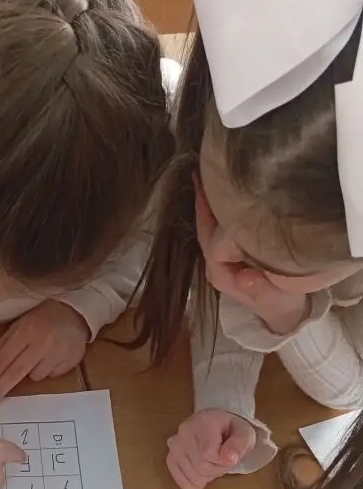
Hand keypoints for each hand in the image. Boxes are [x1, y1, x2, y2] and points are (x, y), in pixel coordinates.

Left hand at [0, 300, 88, 408]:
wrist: (76, 312)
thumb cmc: (42, 319)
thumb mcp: (20, 325)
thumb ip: (4, 345)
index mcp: (26, 331)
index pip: (4, 358)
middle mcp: (42, 343)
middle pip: (16, 372)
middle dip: (0, 389)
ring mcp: (58, 353)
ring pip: (35, 377)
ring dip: (32, 372)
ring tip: (38, 357)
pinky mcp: (71, 360)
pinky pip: (52, 376)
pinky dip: (48, 371)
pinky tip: (52, 358)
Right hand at [166, 409, 256, 488]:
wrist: (216, 426)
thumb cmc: (231, 430)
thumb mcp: (244, 433)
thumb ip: (239, 444)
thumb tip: (229, 459)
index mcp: (203, 422)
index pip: (208, 453)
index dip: (223, 461)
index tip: (230, 456)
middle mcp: (183, 432)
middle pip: (201, 467)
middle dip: (218, 470)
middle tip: (223, 461)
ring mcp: (174, 447)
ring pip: (193, 476)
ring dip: (208, 477)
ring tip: (212, 464)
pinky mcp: (170, 459)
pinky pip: (183, 482)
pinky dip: (195, 483)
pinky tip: (202, 473)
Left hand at [195, 183, 309, 334]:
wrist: (286, 313)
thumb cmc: (281, 303)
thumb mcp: (275, 298)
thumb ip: (259, 289)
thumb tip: (245, 277)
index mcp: (222, 274)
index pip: (210, 243)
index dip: (206, 218)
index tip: (206, 191)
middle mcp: (217, 266)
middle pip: (205, 232)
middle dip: (203, 205)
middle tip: (201, 174)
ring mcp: (223, 261)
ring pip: (211, 230)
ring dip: (210, 206)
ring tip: (210, 178)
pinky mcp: (231, 255)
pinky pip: (221, 231)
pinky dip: (222, 213)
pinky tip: (226, 195)